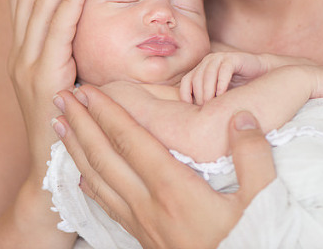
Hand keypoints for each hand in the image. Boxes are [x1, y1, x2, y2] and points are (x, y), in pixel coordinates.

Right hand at [7, 0, 93, 169]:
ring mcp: (26, 66)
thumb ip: (71, 55)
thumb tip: (92, 26)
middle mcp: (20, 55)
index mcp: (24, 53)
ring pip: (41, 4)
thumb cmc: (69, 127)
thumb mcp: (68, 83)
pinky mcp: (41, 79)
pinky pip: (57, 29)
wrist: (51, 173)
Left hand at [52, 85, 276, 248]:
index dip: (107, 112)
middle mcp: (149, 205)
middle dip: (81, 122)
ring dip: (75, 148)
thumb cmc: (248, 242)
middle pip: (104, 156)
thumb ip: (253, 156)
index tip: (89, 90)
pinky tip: (79, 173)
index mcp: (174, 189)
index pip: (130, 141)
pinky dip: (87, 182)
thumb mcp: (263, 201)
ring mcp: (141, 223)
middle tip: (62, 95)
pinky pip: (105, 205)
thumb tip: (241, 116)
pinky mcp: (142, 237)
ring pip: (97, 179)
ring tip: (59, 125)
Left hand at [180, 52, 271, 103]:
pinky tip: (223, 94)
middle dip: (200, 96)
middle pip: (196, 79)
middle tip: (206, 109)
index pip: (186, 81)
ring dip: (209, 90)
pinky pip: (224, 69)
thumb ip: (208, 101)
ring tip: (213, 103)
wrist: (261, 74)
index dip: (186, 95)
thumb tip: (192, 119)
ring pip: (208, 74)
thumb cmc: (239, 89)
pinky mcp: (233, 58)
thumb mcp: (220, 96)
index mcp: (201, 69)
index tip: (191, 110)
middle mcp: (208, 62)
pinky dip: (222, 82)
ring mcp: (220, 58)